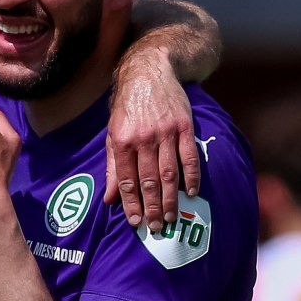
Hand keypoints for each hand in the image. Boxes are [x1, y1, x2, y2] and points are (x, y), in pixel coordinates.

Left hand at [104, 46, 198, 231]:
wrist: (149, 71)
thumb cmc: (128, 108)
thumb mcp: (112, 133)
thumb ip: (113, 167)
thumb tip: (109, 199)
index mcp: (122, 141)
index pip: (126, 180)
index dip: (130, 204)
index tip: (136, 223)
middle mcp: (143, 138)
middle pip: (148, 180)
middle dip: (152, 207)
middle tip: (156, 228)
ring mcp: (165, 132)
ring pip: (169, 172)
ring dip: (171, 198)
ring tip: (171, 218)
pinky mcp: (184, 126)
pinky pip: (189, 156)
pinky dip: (191, 176)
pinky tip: (191, 193)